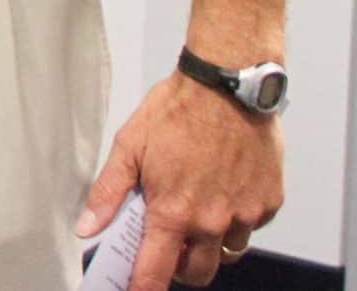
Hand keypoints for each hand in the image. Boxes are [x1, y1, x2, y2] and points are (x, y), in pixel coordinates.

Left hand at [77, 70, 282, 287]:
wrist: (228, 86)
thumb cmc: (175, 111)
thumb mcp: (129, 146)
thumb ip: (108, 192)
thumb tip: (87, 227)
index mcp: (174, 212)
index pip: (156, 272)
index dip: (142, 288)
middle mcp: (213, 221)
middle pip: (197, 273)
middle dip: (178, 269)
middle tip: (165, 247)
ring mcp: (246, 214)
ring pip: (227, 253)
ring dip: (209, 246)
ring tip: (194, 214)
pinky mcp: (269, 202)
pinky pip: (250, 227)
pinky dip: (236, 220)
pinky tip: (222, 191)